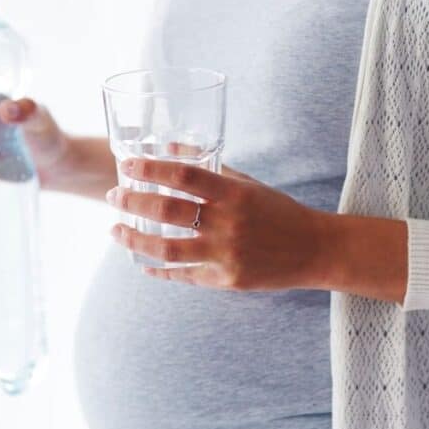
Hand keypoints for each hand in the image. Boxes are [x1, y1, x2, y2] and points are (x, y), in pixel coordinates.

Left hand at [105, 158, 338, 290]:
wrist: (315, 250)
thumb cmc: (278, 211)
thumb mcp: (247, 184)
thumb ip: (208, 167)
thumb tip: (167, 147)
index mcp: (234, 194)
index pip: (184, 175)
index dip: (151, 168)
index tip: (128, 166)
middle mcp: (228, 223)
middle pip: (168, 210)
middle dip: (133, 201)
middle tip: (113, 196)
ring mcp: (226, 255)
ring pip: (167, 248)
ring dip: (134, 239)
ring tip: (116, 230)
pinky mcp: (228, 281)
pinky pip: (184, 275)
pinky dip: (159, 270)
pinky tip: (143, 264)